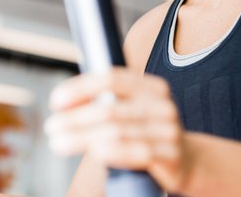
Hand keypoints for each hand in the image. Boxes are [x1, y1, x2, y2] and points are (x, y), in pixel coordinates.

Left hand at [44, 67, 189, 191]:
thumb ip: (107, 103)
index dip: (81, 88)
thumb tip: (64, 103)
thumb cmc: (149, 135)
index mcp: (152, 87)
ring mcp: (169, 131)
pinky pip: (137, 153)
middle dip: (74, 118)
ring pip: (117, 132)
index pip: (112, 79)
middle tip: (51, 127)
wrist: (189, 162)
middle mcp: (162, 105)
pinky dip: (112, 152)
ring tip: (58, 142)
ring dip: (81, 138)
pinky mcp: (172, 156)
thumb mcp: (133, 113)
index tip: (56, 101)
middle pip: (109, 108)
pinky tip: (94, 153)